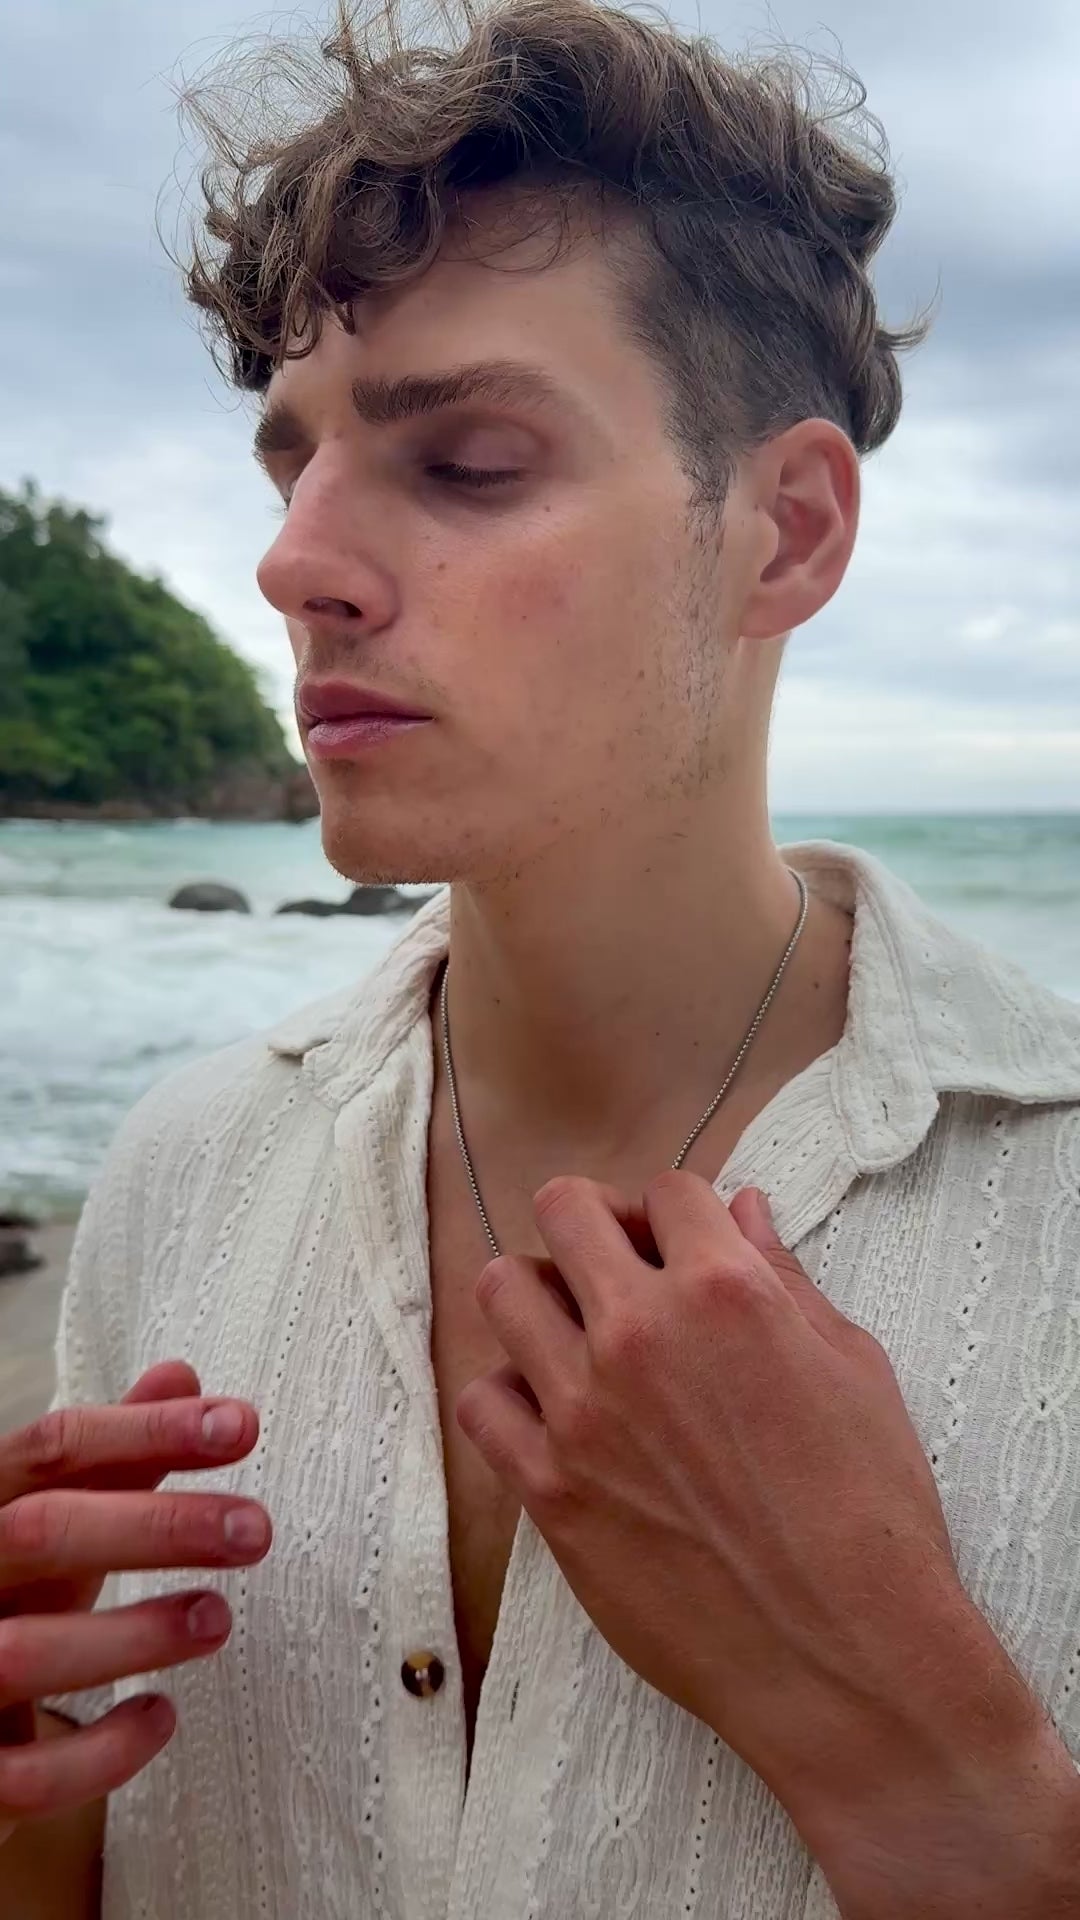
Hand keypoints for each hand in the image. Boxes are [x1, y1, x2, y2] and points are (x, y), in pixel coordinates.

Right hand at [0, 1363, 270, 1845]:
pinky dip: (100, 1752)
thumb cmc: (14, 1590)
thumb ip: (113, 1455)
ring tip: (219, 1617)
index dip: (147, 1431)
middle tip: (259, 1529)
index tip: (243, 1423)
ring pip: (24, 1651)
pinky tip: (161, 1718)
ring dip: (134, 1634)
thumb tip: (182, 1373)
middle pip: (40, 1531)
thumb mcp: (55, 1516)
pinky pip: (25, 1777)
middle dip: (156, 1526)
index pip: (54, 1447)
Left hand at [456, 1170, 1004, 1828]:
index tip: (684, 1248)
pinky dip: (510, 1397)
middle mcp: (640, 1333)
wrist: (843, 1655)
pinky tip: (554, 1419)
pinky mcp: (548, 1489)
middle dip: (594, 1225)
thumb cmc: (871, 1512)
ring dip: (540, 1298)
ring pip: (502, 1290)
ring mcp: (582, 1410)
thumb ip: (784, 1277)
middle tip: (622, 1274)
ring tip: (578, 1340)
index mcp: (726, 1290)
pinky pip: (481, 1402)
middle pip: (561, 1209)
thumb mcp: (854, 1368)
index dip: (678, 1213)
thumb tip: (741, 1209)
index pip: (667, 1188)